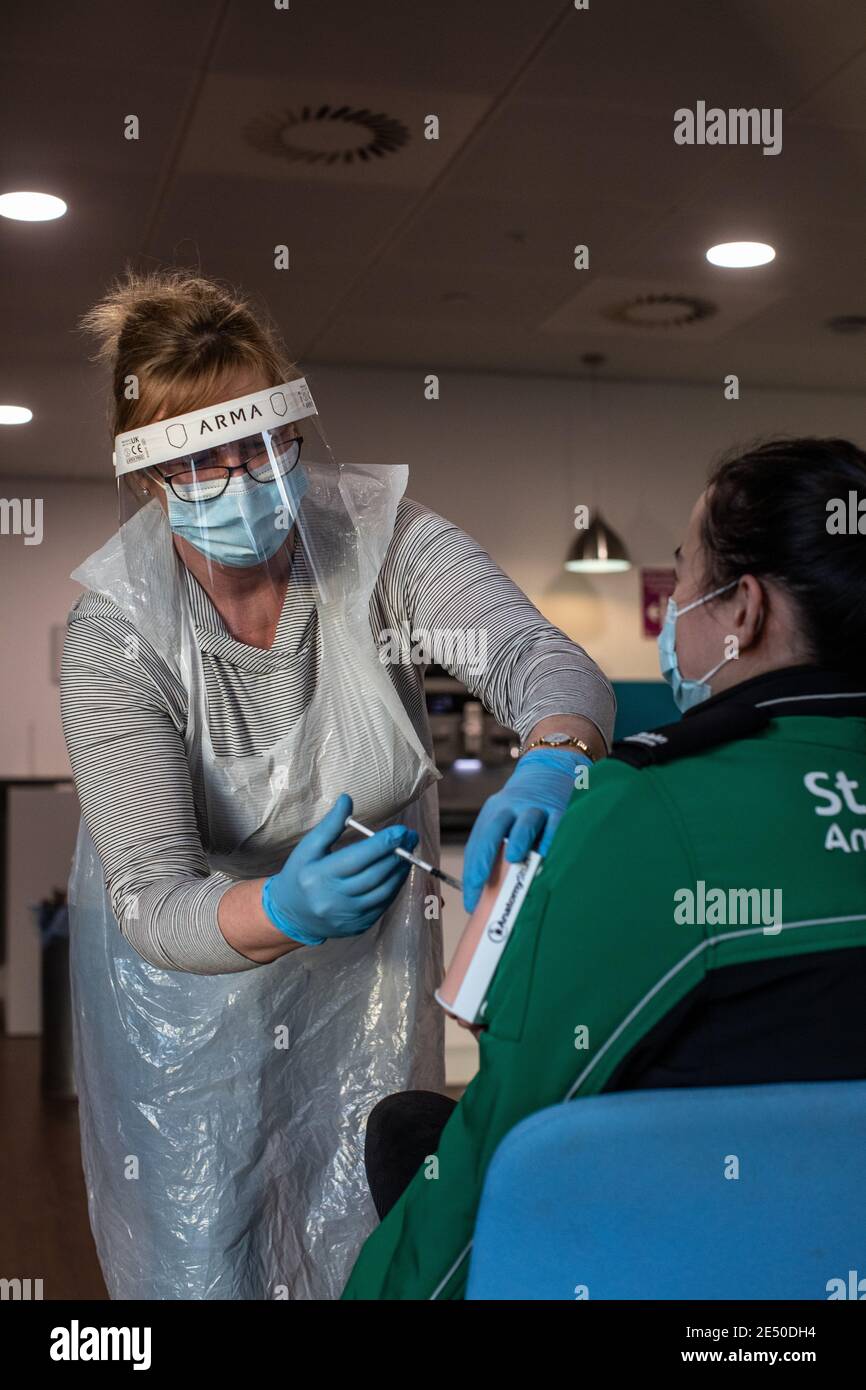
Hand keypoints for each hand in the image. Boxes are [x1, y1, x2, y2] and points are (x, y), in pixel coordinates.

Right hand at [262, 793, 418, 943]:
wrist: (292, 914)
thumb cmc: (300, 874)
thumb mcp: (308, 848)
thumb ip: (330, 825)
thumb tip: (347, 800)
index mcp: (319, 876)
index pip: (357, 858)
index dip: (382, 844)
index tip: (401, 831)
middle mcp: (333, 899)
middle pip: (374, 875)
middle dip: (397, 854)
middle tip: (411, 837)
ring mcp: (347, 916)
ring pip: (383, 891)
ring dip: (400, 871)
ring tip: (408, 852)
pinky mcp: (357, 926)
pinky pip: (383, 905)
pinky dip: (394, 887)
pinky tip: (398, 872)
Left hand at [462, 748, 588, 911]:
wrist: (551, 767)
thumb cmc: (526, 807)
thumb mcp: (507, 819)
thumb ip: (500, 849)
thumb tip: (493, 896)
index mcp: (494, 813)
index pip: (478, 844)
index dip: (472, 873)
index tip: (472, 903)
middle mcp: (512, 808)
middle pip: (493, 830)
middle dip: (484, 857)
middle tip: (479, 882)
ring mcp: (536, 807)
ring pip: (525, 823)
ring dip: (518, 840)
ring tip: (514, 858)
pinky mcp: (560, 808)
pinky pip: (555, 824)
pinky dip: (551, 838)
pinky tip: (547, 853)